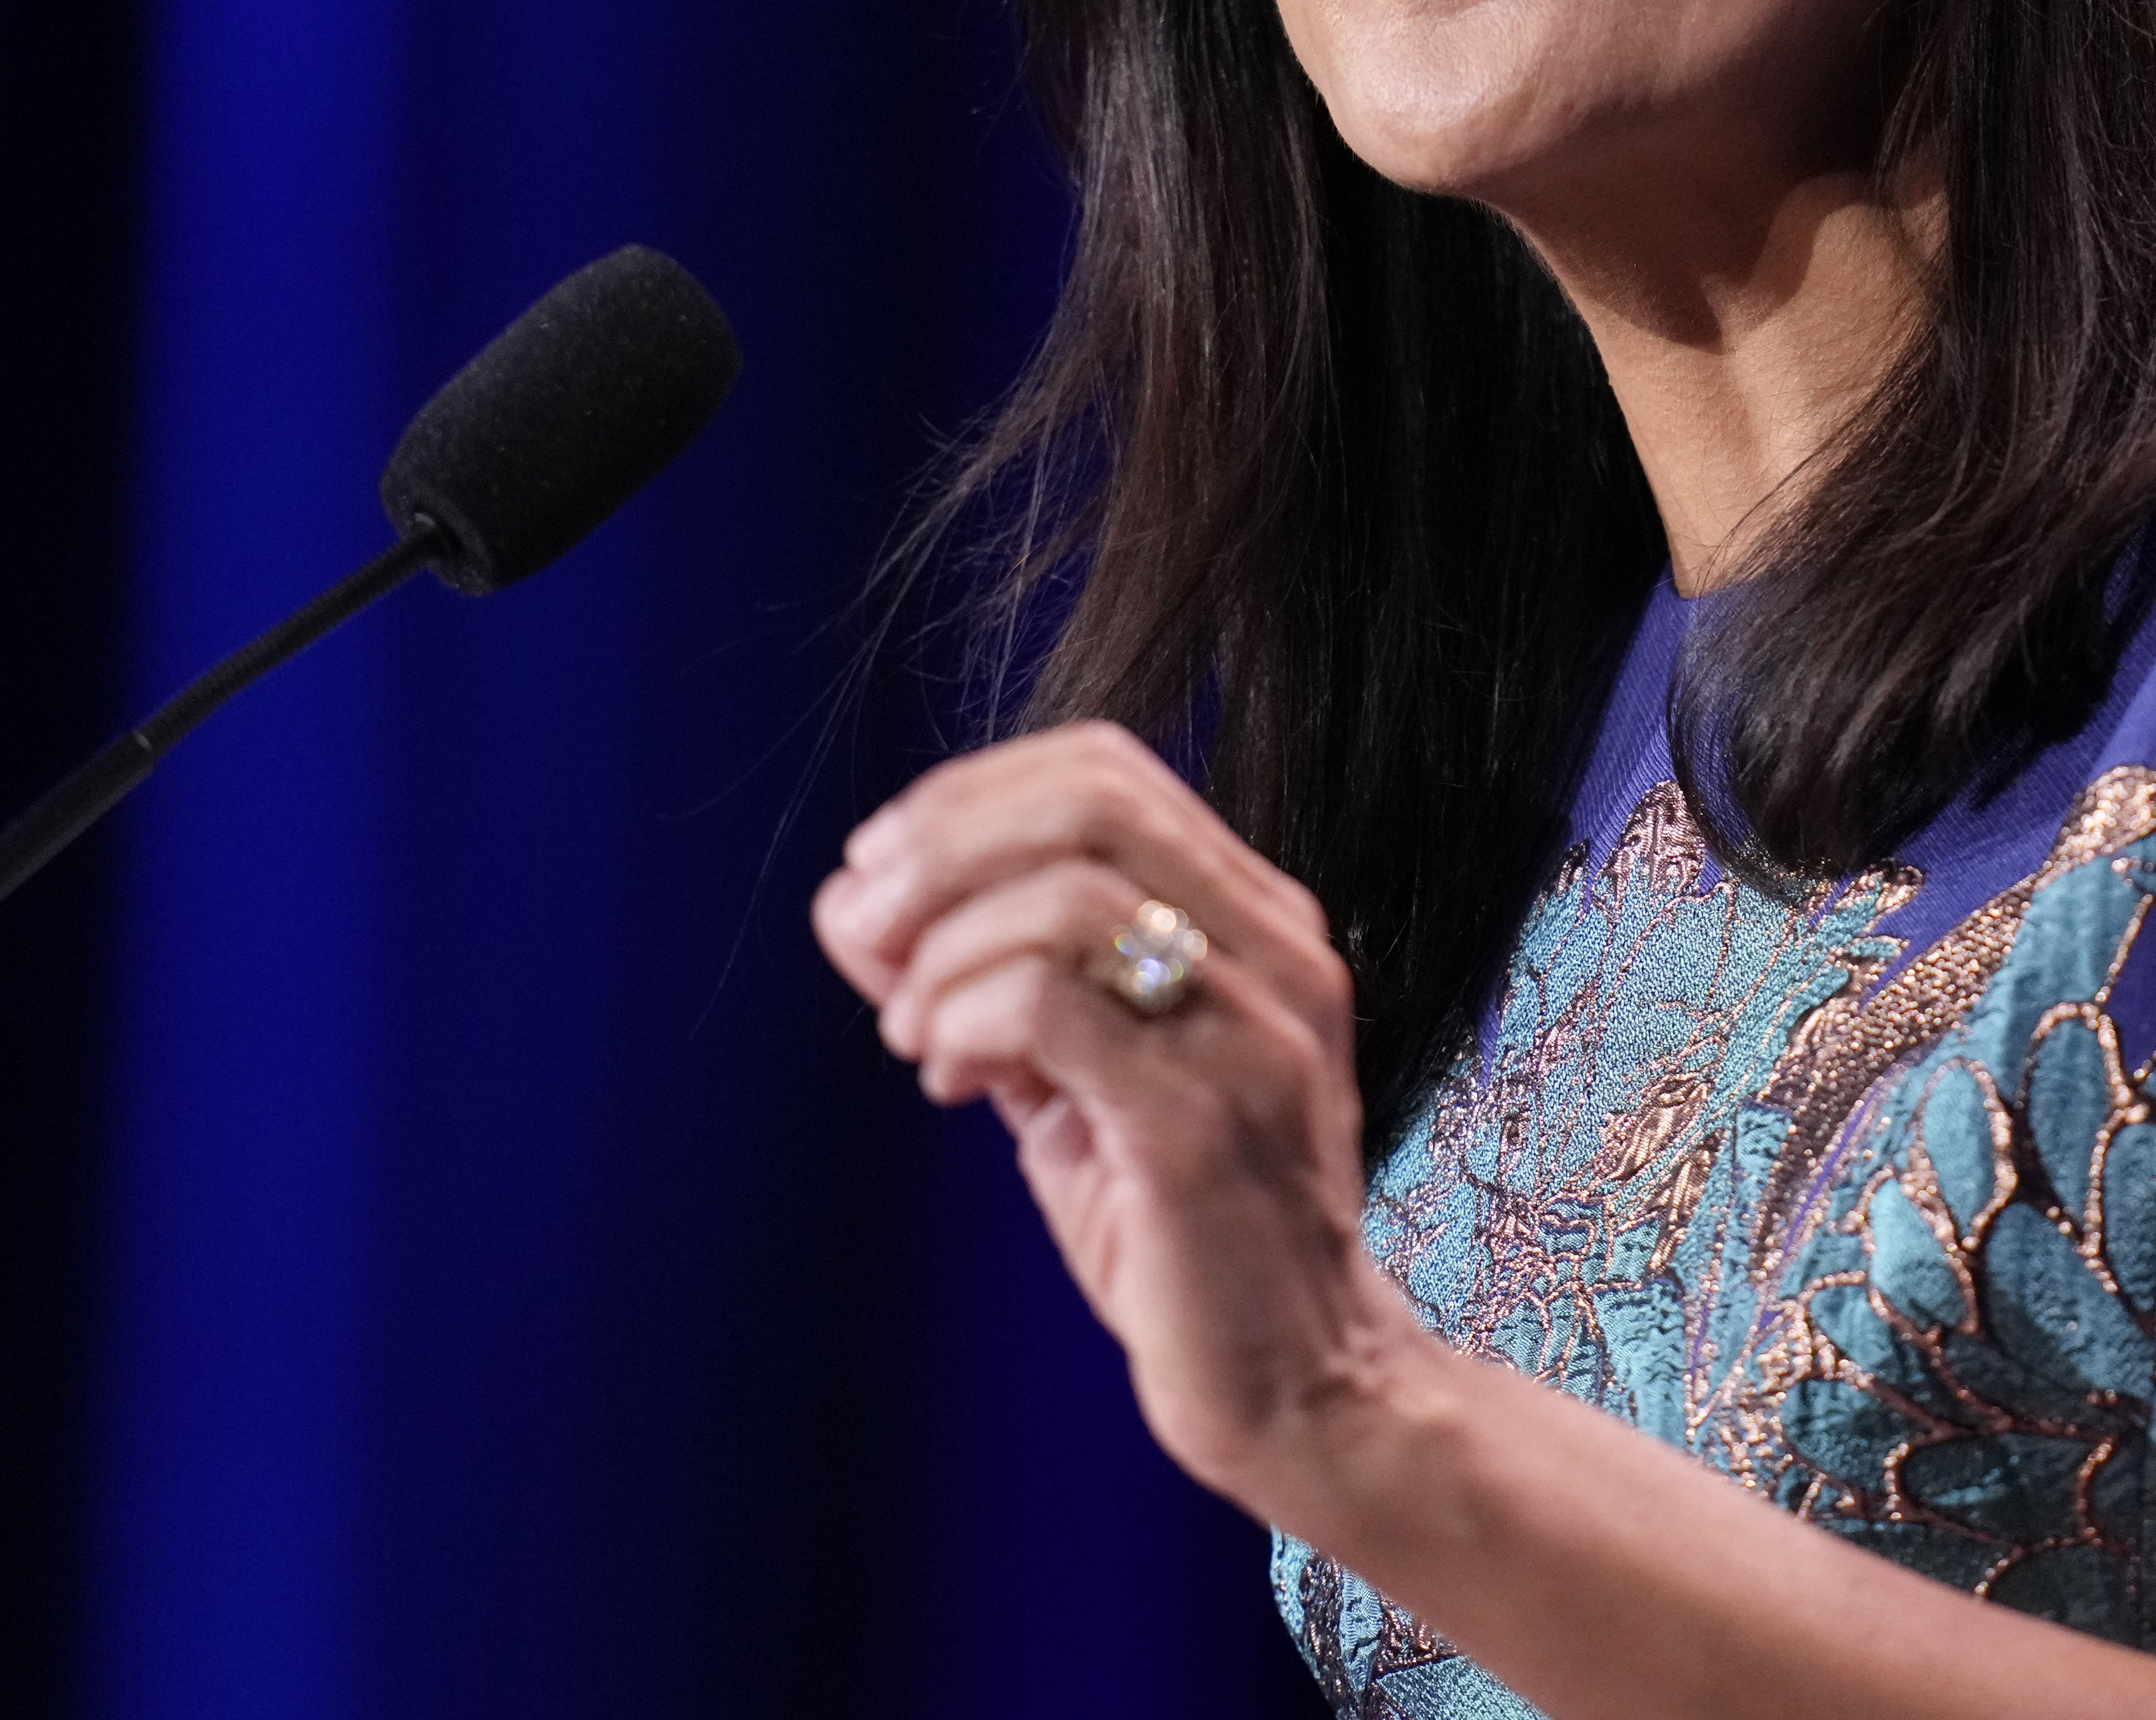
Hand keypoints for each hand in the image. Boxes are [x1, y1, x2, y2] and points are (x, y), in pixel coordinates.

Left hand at [811, 722, 1432, 1522]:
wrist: (1304, 1387)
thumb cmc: (1184, 1229)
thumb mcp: (1077, 1077)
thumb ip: (985, 979)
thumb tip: (851, 900)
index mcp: (1260, 923)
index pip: (1107, 769)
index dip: (969, 796)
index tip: (881, 871)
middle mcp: (1279, 955)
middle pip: (1089, 805)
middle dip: (942, 849)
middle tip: (868, 934)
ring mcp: (1255, 1037)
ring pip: (1064, 899)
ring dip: (944, 957)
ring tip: (917, 1038)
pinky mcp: (1204, 1126)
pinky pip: (1053, 1006)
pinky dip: (967, 1023)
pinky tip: (952, 1083)